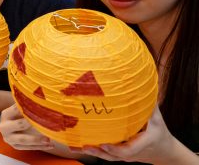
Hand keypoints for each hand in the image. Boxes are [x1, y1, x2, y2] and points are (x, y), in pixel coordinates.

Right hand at [0, 103, 53, 150]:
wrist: (10, 125)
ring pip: (23, 140)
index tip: (40, 108)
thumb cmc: (19, 114)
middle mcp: (4, 127)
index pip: (17, 110)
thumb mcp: (19, 108)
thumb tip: (40, 99)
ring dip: (37, 140)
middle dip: (32, 124)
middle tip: (44, 123)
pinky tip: (50, 145)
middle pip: (19, 125)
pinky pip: (28, 148)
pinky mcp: (16, 146)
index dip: (28, 109)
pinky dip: (40, 147)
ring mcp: (9, 138)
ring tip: (48, 139)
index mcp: (6, 114)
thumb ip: (27, 104)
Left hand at [74, 106, 189, 163]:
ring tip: (80, 147)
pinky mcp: (121, 156)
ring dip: (95, 153)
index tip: (103, 143)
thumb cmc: (160, 133)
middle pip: (114, 156)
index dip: (115, 148)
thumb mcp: (158, 120)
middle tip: (85, 145)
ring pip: (109, 157)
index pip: (128, 150)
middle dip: (99, 152)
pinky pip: (108, 156)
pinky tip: (83, 147)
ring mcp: (126, 156)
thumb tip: (144, 88)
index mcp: (142, 144)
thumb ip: (150, 106)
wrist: (165, 152)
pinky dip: (96, 152)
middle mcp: (132, 152)